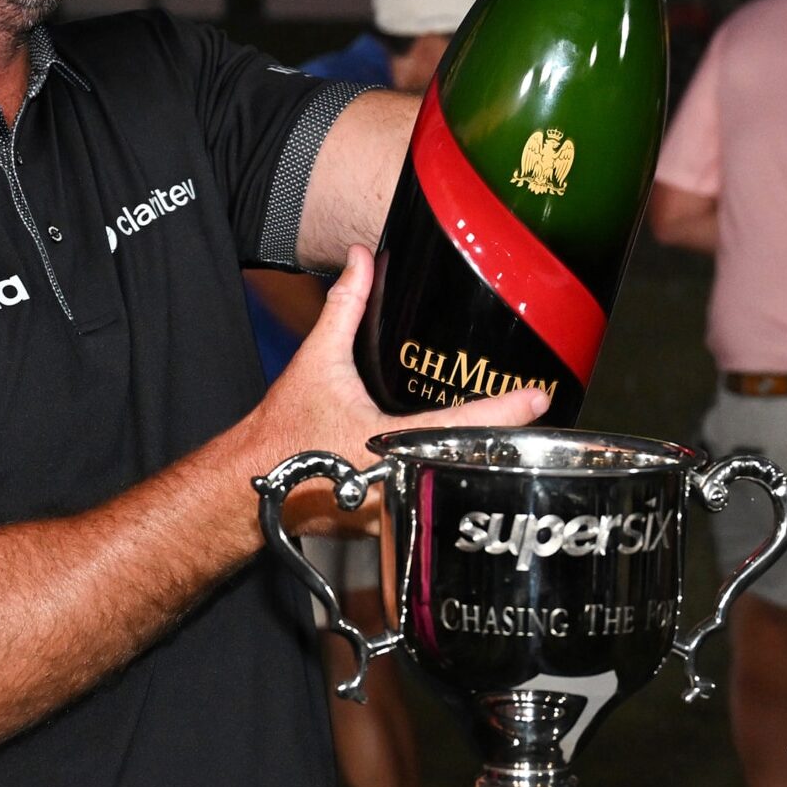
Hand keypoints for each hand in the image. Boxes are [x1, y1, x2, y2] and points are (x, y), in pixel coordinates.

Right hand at [256, 245, 549, 535]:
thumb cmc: (282, 432)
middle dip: (505, 443)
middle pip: (470, 464)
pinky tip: (468, 463)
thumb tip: (362, 261)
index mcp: (386, 444)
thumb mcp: (317, 362)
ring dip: (481, 466)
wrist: (248, 486)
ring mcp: (397, 512)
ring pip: (454, 489)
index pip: (462, 427)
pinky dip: (451, 481)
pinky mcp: (391, 526)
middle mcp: (398, 484)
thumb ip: (346, 308)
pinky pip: (433, 501)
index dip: (506, 412)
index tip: (538, 398)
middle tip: (535, 417)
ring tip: (515, 440)